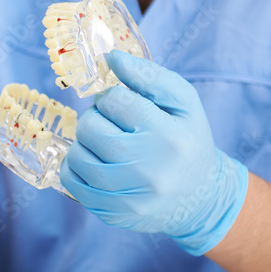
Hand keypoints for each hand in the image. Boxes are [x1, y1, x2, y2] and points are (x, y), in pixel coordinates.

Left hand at [59, 50, 248, 255]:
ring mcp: (129, 197)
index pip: (115, 101)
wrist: (198, 199)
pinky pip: (72, 181)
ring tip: (104, 142)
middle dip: (95, 118)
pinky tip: (95, 161)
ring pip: (77, 154)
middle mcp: (149, 170)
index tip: (122, 104)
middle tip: (111, 123)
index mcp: (169, 137)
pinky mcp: (112, 213)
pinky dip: (76, 165)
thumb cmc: (187, 141)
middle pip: (91, 127)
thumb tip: (111, 58)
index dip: (112, 97)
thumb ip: (148, 75)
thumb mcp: (183, 102)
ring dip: (84, 141)